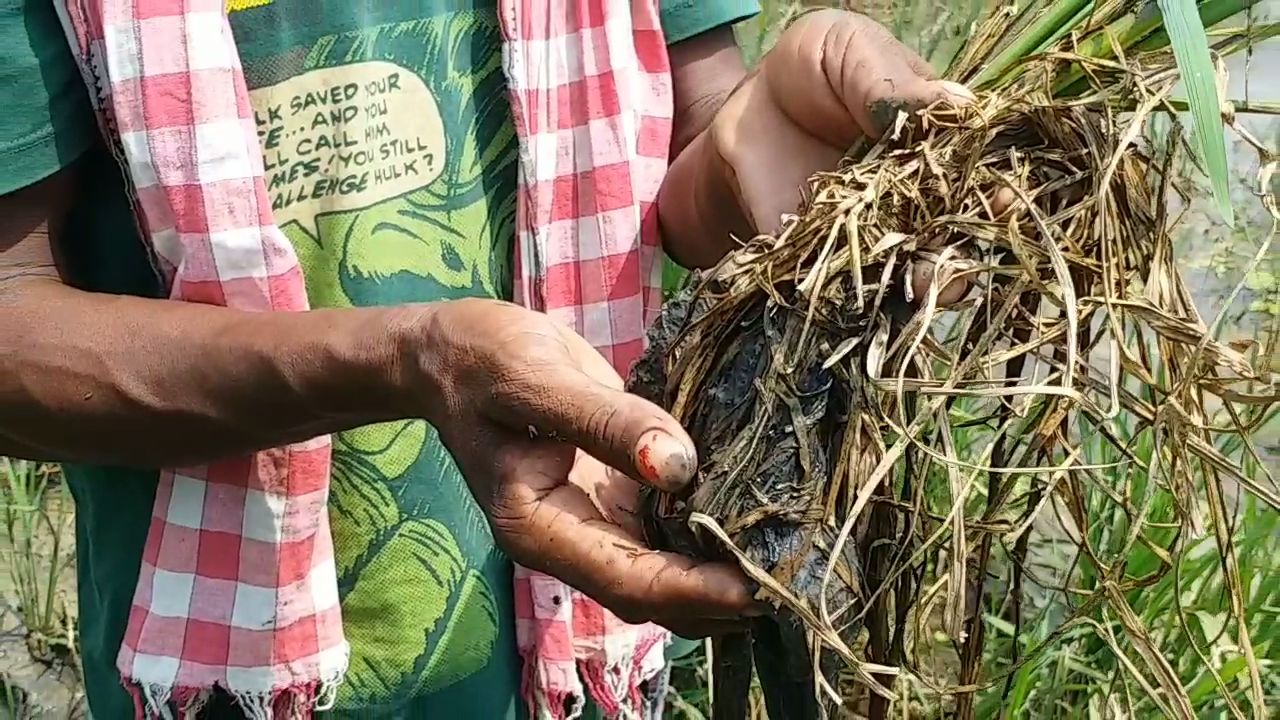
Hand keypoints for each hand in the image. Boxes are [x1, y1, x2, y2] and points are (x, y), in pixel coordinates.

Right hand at [416, 298, 759, 633]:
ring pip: (668, 569)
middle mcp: (572, 538)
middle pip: (655, 594)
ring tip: (790, 561)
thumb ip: (606, 422)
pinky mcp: (616, 490)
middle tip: (793, 580)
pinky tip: (759, 515)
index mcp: (540, 528)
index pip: (628, 583)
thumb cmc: (483, 359)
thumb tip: (680, 464)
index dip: (694, 591)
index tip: (756, 587)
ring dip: (722, 572)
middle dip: (721, 597)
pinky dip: (711, 529)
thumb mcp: (536, 379)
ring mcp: (596, 518)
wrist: (452, 349)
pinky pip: (669, 525)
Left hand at [659, 9, 977, 303]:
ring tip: (919, 288)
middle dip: (962, 255)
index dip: (996, 193)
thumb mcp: (851, 51)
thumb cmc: (814, 66)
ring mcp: (875, 236)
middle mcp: (918, 200)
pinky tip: (855, 303)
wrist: (747, 103)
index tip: (1001, 201)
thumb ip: (891, 80)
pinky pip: (844, 290)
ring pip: (909, 275)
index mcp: (941, 147)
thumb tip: (955, 102)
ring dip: (919, 288)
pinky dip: (851, 301)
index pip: (980, 176)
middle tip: (961, 264)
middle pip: (954, 238)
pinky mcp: (825, 260)